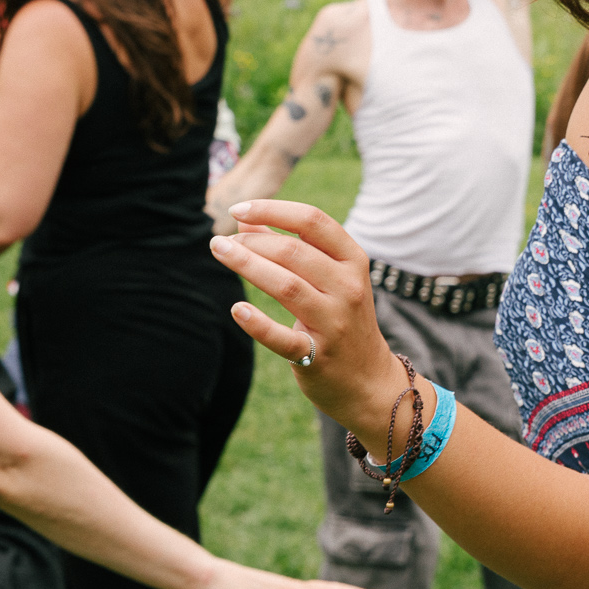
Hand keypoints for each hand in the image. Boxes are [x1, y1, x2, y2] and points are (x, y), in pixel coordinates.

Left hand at [211, 200, 401, 428]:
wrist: (369, 380)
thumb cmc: (341, 319)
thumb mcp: (328, 278)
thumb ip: (289, 245)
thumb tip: (245, 219)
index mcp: (353, 261)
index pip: (313, 221)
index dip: (274, 210)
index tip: (239, 208)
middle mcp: (348, 287)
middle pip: (294, 252)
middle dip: (251, 241)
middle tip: (220, 242)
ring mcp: (335, 322)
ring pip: (287, 286)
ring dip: (247, 266)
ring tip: (219, 252)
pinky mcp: (318, 356)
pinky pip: (283, 338)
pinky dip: (258, 324)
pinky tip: (237, 310)